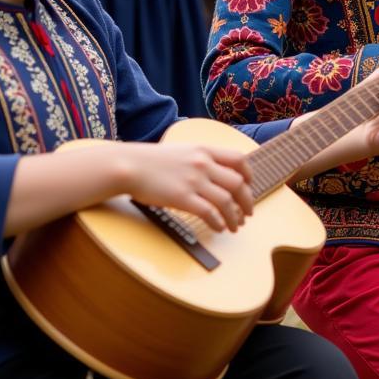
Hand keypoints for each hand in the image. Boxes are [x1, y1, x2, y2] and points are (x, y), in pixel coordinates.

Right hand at [125, 143, 253, 232]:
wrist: (129, 166)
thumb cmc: (151, 160)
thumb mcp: (182, 150)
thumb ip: (200, 158)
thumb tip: (215, 172)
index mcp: (204, 150)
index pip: (239, 160)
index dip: (249, 175)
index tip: (249, 187)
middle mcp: (203, 164)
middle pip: (238, 183)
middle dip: (247, 201)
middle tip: (247, 214)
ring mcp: (193, 181)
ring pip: (227, 201)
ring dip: (235, 217)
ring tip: (235, 226)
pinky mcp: (182, 197)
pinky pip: (209, 213)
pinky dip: (219, 223)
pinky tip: (219, 228)